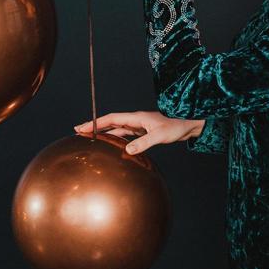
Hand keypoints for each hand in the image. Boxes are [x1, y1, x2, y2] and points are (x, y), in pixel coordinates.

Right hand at [73, 110, 204, 153]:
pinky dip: (116, 138)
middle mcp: (136, 120)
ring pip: (118, 129)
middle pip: (111, 122)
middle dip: (95, 126)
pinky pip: (126, 135)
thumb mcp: (160, 136)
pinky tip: (112, 145)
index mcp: (137, 117)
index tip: (82, 127)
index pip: (111, 119)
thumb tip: (127, 150)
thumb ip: (144, 143)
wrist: (189, 124)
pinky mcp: (145, 132)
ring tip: (91, 138)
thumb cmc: (177, 127)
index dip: (96, 123)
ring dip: (105, 132)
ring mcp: (140, 126)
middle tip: (79, 131)